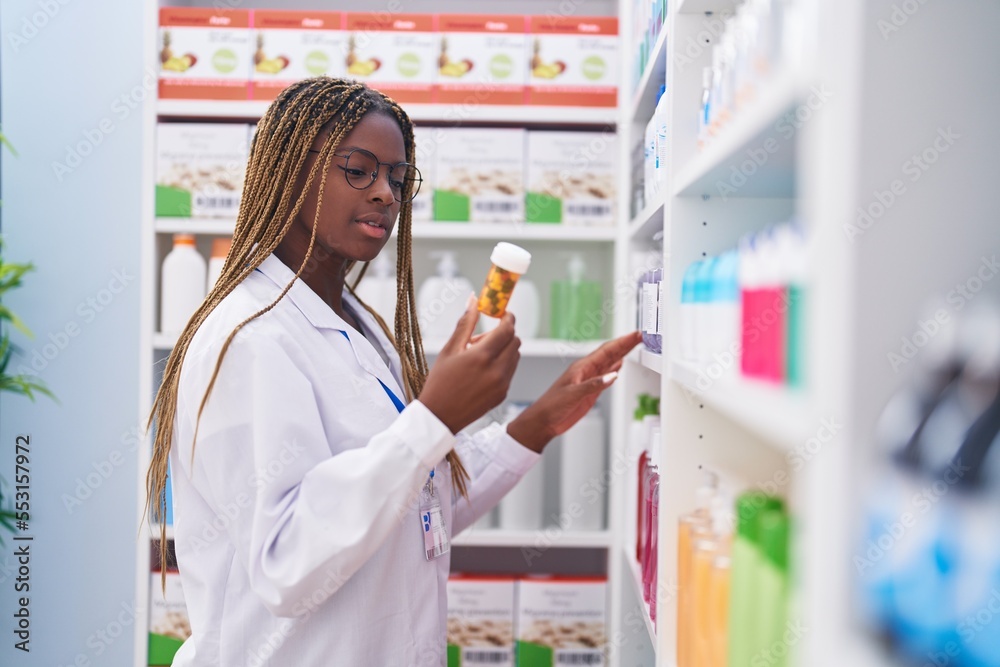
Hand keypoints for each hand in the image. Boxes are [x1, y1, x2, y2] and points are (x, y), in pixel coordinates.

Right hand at [420, 296, 520, 433]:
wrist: (439, 416)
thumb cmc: (440, 381)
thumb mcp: (449, 349)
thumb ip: (465, 323)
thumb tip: (473, 300)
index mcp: (482, 357)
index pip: (507, 329)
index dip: (507, 318)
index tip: (501, 314)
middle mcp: (496, 371)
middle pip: (515, 341)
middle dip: (504, 333)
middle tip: (481, 338)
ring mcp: (502, 384)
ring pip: (515, 356)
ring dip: (503, 349)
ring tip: (479, 356)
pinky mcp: (503, 394)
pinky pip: (510, 371)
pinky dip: (502, 364)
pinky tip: (481, 370)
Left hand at [507, 331, 642, 451]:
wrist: (544, 421)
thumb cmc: (552, 405)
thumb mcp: (573, 394)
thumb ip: (593, 385)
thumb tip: (613, 375)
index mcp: (582, 367)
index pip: (606, 351)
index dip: (622, 342)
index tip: (635, 335)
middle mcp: (587, 371)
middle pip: (610, 353)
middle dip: (625, 344)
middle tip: (640, 335)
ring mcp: (589, 380)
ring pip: (609, 362)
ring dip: (622, 353)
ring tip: (634, 345)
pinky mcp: (591, 390)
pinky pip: (606, 375)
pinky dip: (615, 368)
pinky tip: (620, 364)